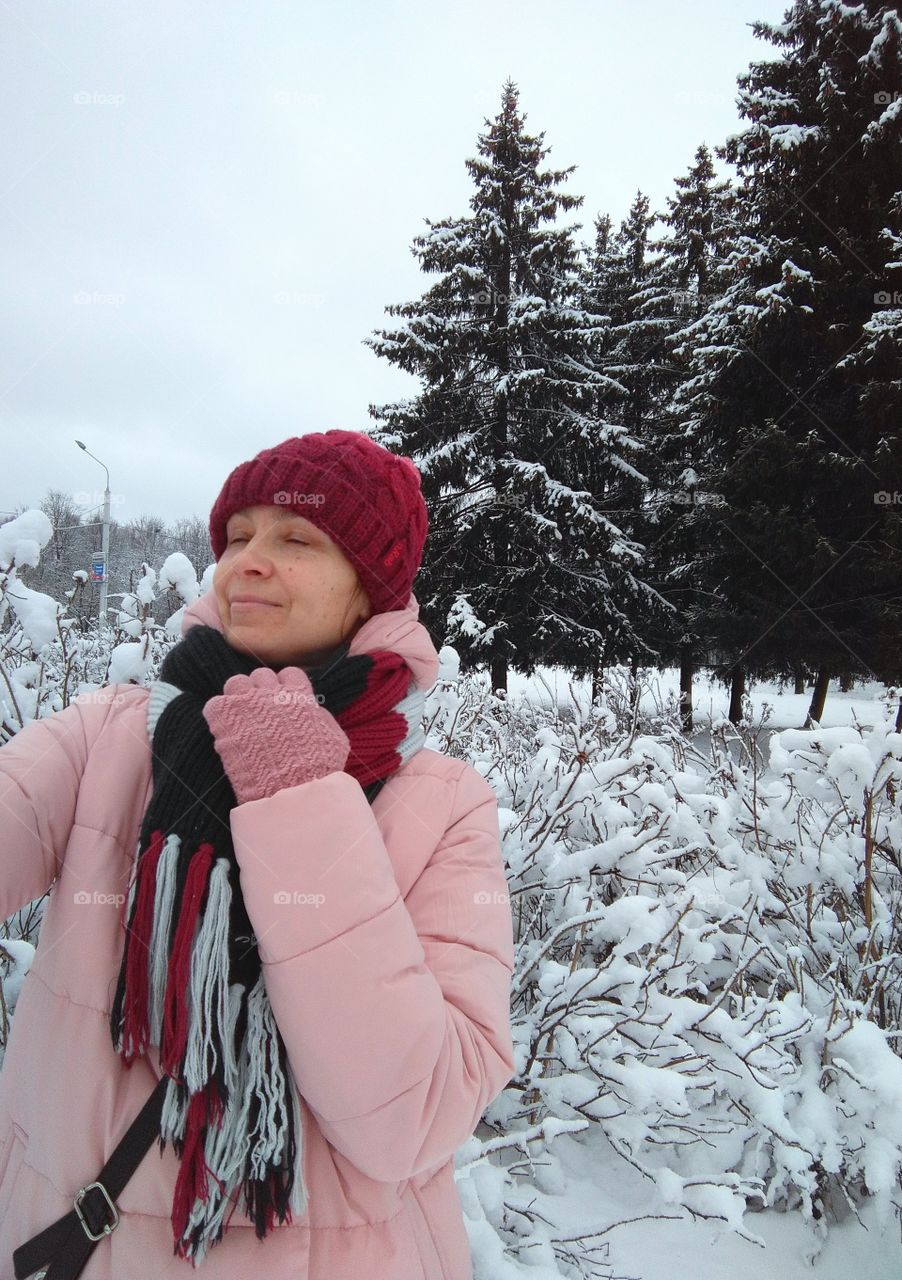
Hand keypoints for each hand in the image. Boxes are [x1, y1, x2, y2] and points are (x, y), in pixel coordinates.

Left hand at [202, 667, 349, 804]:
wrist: (290, 790)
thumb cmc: (318, 768)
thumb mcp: (334, 739)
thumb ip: (323, 718)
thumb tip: (314, 711)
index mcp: (298, 694)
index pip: (289, 673)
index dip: (286, 687)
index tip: (284, 700)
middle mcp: (271, 692)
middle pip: (261, 675)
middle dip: (261, 690)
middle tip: (261, 710)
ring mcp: (246, 703)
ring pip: (235, 682)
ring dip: (238, 697)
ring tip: (240, 716)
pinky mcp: (224, 718)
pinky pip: (214, 704)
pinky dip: (218, 715)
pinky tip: (224, 729)